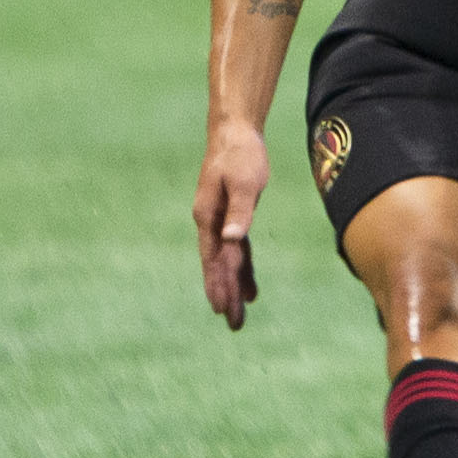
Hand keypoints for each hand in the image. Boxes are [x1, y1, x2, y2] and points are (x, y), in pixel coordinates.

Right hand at [194, 120, 268, 328]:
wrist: (235, 133)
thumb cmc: (240, 155)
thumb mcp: (243, 181)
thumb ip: (239, 211)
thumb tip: (232, 238)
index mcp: (208, 217)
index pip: (214, 258)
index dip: (218, 284)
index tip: (222, 308)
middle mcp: (210, 223)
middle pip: (218, 266)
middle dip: (225, 295)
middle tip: (234, 325)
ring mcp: (220, 222)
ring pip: (227, 262)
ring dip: (234, 287)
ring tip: (239, 316)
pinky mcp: (232, 218)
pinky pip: (236, 251)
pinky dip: (242, 270)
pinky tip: (249, 289)